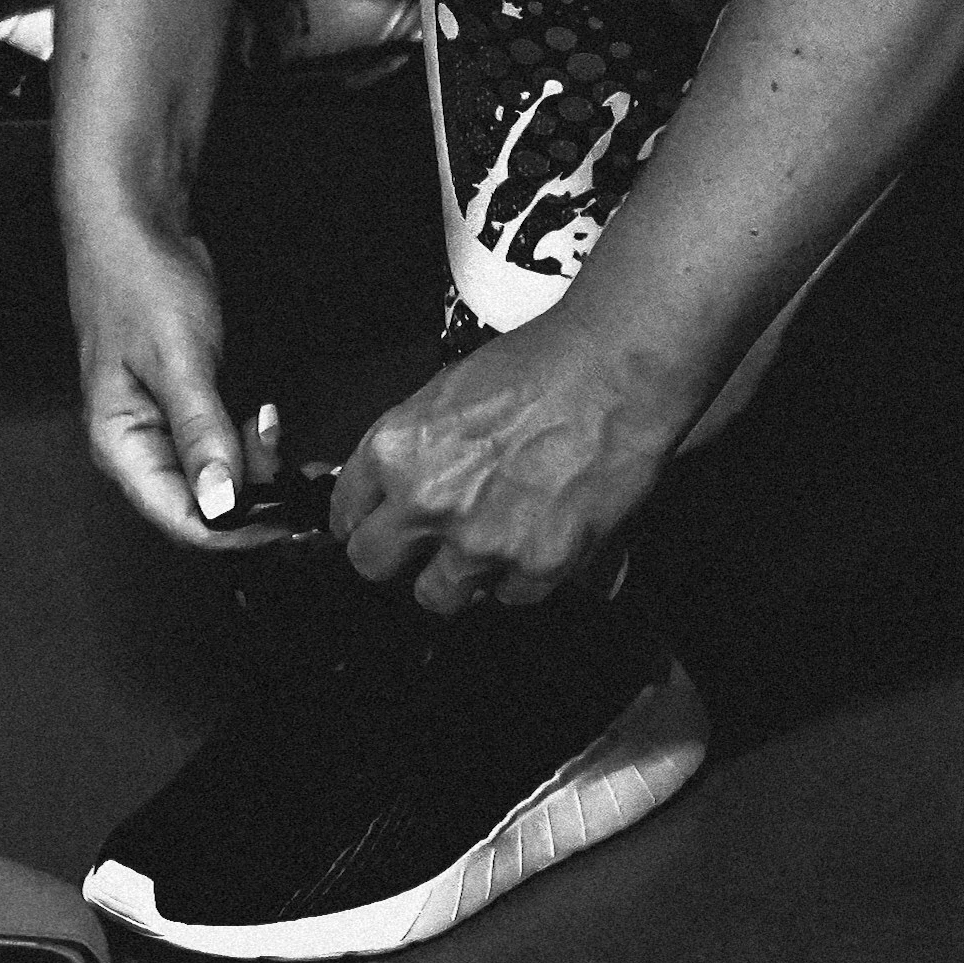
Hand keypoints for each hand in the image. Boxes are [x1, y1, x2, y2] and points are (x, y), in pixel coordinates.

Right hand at [62, 204, 296, 551]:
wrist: (134, 225)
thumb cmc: (137, 281)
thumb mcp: (177, 359)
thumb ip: (201, 434)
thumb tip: (221, 502)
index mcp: (121, 448)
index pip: (182, 522)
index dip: (238, 530)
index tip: (287, 517)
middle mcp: (139, 450)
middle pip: (203, 509)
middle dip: (254, 498)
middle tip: (297, 472)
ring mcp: (162, 432)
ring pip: (218, 482)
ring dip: (257, 469)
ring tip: (277, 431)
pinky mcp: (185, 412)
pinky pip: (222, 450)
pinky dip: (251, 446)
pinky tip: (267, 422)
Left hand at [326, 317, 668, 611]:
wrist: (618, 371)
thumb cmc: (543, 365)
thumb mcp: (447, 392)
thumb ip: (412, 449)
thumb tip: (392, 490)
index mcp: (396, 451)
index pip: (345, 515)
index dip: (365, 519)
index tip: (377, 524)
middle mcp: (427, 502)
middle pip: (374, 566)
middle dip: (398, 556)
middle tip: (425, 542)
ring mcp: (480, 541)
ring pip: (439, 595)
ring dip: (459, 575)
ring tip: (491, 539)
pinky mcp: (535, 566)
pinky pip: (510, 597)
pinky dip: (523, 576)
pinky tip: (538, 537)